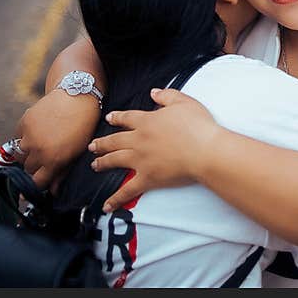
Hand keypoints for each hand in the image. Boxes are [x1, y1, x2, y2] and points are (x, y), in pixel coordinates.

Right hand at [15, 89, 100, 189]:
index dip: (40, 182)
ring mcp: (29, 136)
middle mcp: (39, 150)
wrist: (77, 97)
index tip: (42, 179)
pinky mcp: (23, 122)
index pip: (37, 182)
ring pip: (19, 155)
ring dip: (27, 153)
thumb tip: (53, 191)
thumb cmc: (82, 126)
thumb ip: (62, 173)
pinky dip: (24, 137)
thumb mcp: (77, 152)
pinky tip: (37, 131)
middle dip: (35, 167)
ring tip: (40, 145)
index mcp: (54, 160)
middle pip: (28, 169)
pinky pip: (17, 137)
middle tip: (45, 157)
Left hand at [89, 88, 219, 210]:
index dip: (116, 118)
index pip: (126, 118)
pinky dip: (116, 198)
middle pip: (114, 140)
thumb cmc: (198, 126)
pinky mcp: (147, 178)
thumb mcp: (183, 102)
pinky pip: (127, 190)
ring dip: (102, 162)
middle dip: (102, 143)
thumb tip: (153, 92)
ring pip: (115, 160)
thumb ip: (166, 95)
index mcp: (146, 121)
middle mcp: (138, 140)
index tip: (109, 118)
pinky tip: (106, 205)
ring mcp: (140, 160)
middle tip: (92, 146)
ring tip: (94, 165)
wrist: (204, 150)